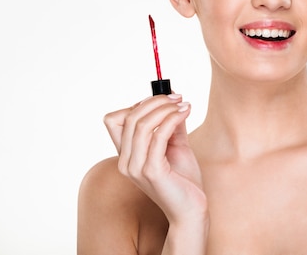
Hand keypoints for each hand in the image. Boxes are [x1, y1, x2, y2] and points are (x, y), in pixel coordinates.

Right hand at [103, 94, 206, 223]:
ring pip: (142, 124)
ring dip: (165, 108)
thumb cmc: (183, 180)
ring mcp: (136, 168)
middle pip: (130, 117)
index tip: (162, 99)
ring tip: (184, 105)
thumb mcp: (175, 145)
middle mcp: (125, 162)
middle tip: (177, 97)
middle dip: (155, 101)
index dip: (136, 104)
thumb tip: (172, 100)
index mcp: (126, 155)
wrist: (192, 209)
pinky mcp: (151, 171)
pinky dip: (172, 118)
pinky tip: (185, 113)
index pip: (114, 120)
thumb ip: (170, 125)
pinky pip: (159, 135)